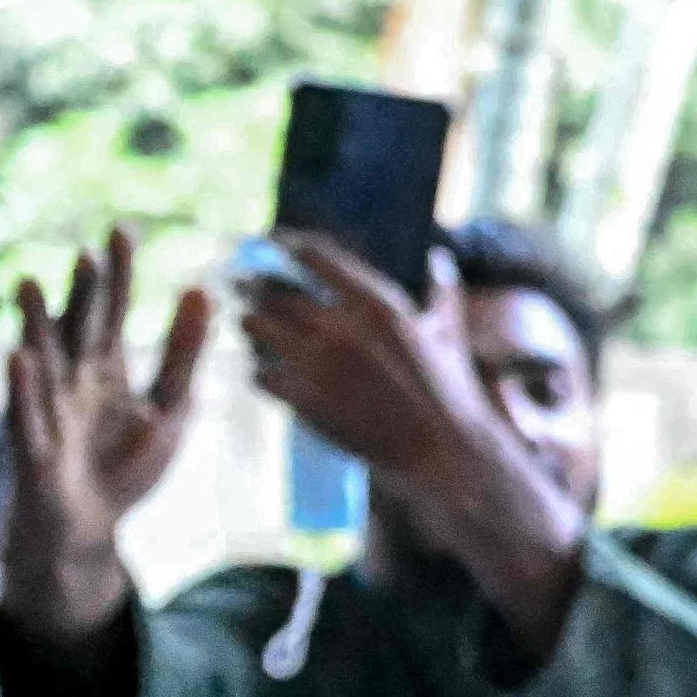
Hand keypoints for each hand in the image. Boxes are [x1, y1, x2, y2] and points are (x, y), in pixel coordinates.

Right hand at [7, 229, 211, 591]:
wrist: (92, 527)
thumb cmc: (127, 464)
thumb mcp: (171, 407)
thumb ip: (184, 354)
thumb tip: (202, 291)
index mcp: (108, 368)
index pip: (113, 311)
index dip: (118, 274)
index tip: (120, 231)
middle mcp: (74, 379)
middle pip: (79, 327)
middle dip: (82, 293)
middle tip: (89, 252)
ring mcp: (51, 409)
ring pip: (42, 360)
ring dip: (37, 324)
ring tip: (34, 284)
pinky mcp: (38, 446)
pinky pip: (28, 413)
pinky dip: (26, 386)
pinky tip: (20, 355)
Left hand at [234, 236, 493, 493]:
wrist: (442, 452)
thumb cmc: (451, 393)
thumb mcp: (449, 334)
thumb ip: (441, 290)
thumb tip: (438, 256)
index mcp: (377, 304)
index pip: (313, 257)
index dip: (286, 246)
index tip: (274, 244)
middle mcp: (342, 327)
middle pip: (273, 290)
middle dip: (254, 285)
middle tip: (245, 286)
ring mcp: (318, 364)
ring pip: (254, 326)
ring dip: (251, 325)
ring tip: (254, 328)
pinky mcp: (304, 399)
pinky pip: (259, 374)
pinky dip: (261, 373)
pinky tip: (269, 374)